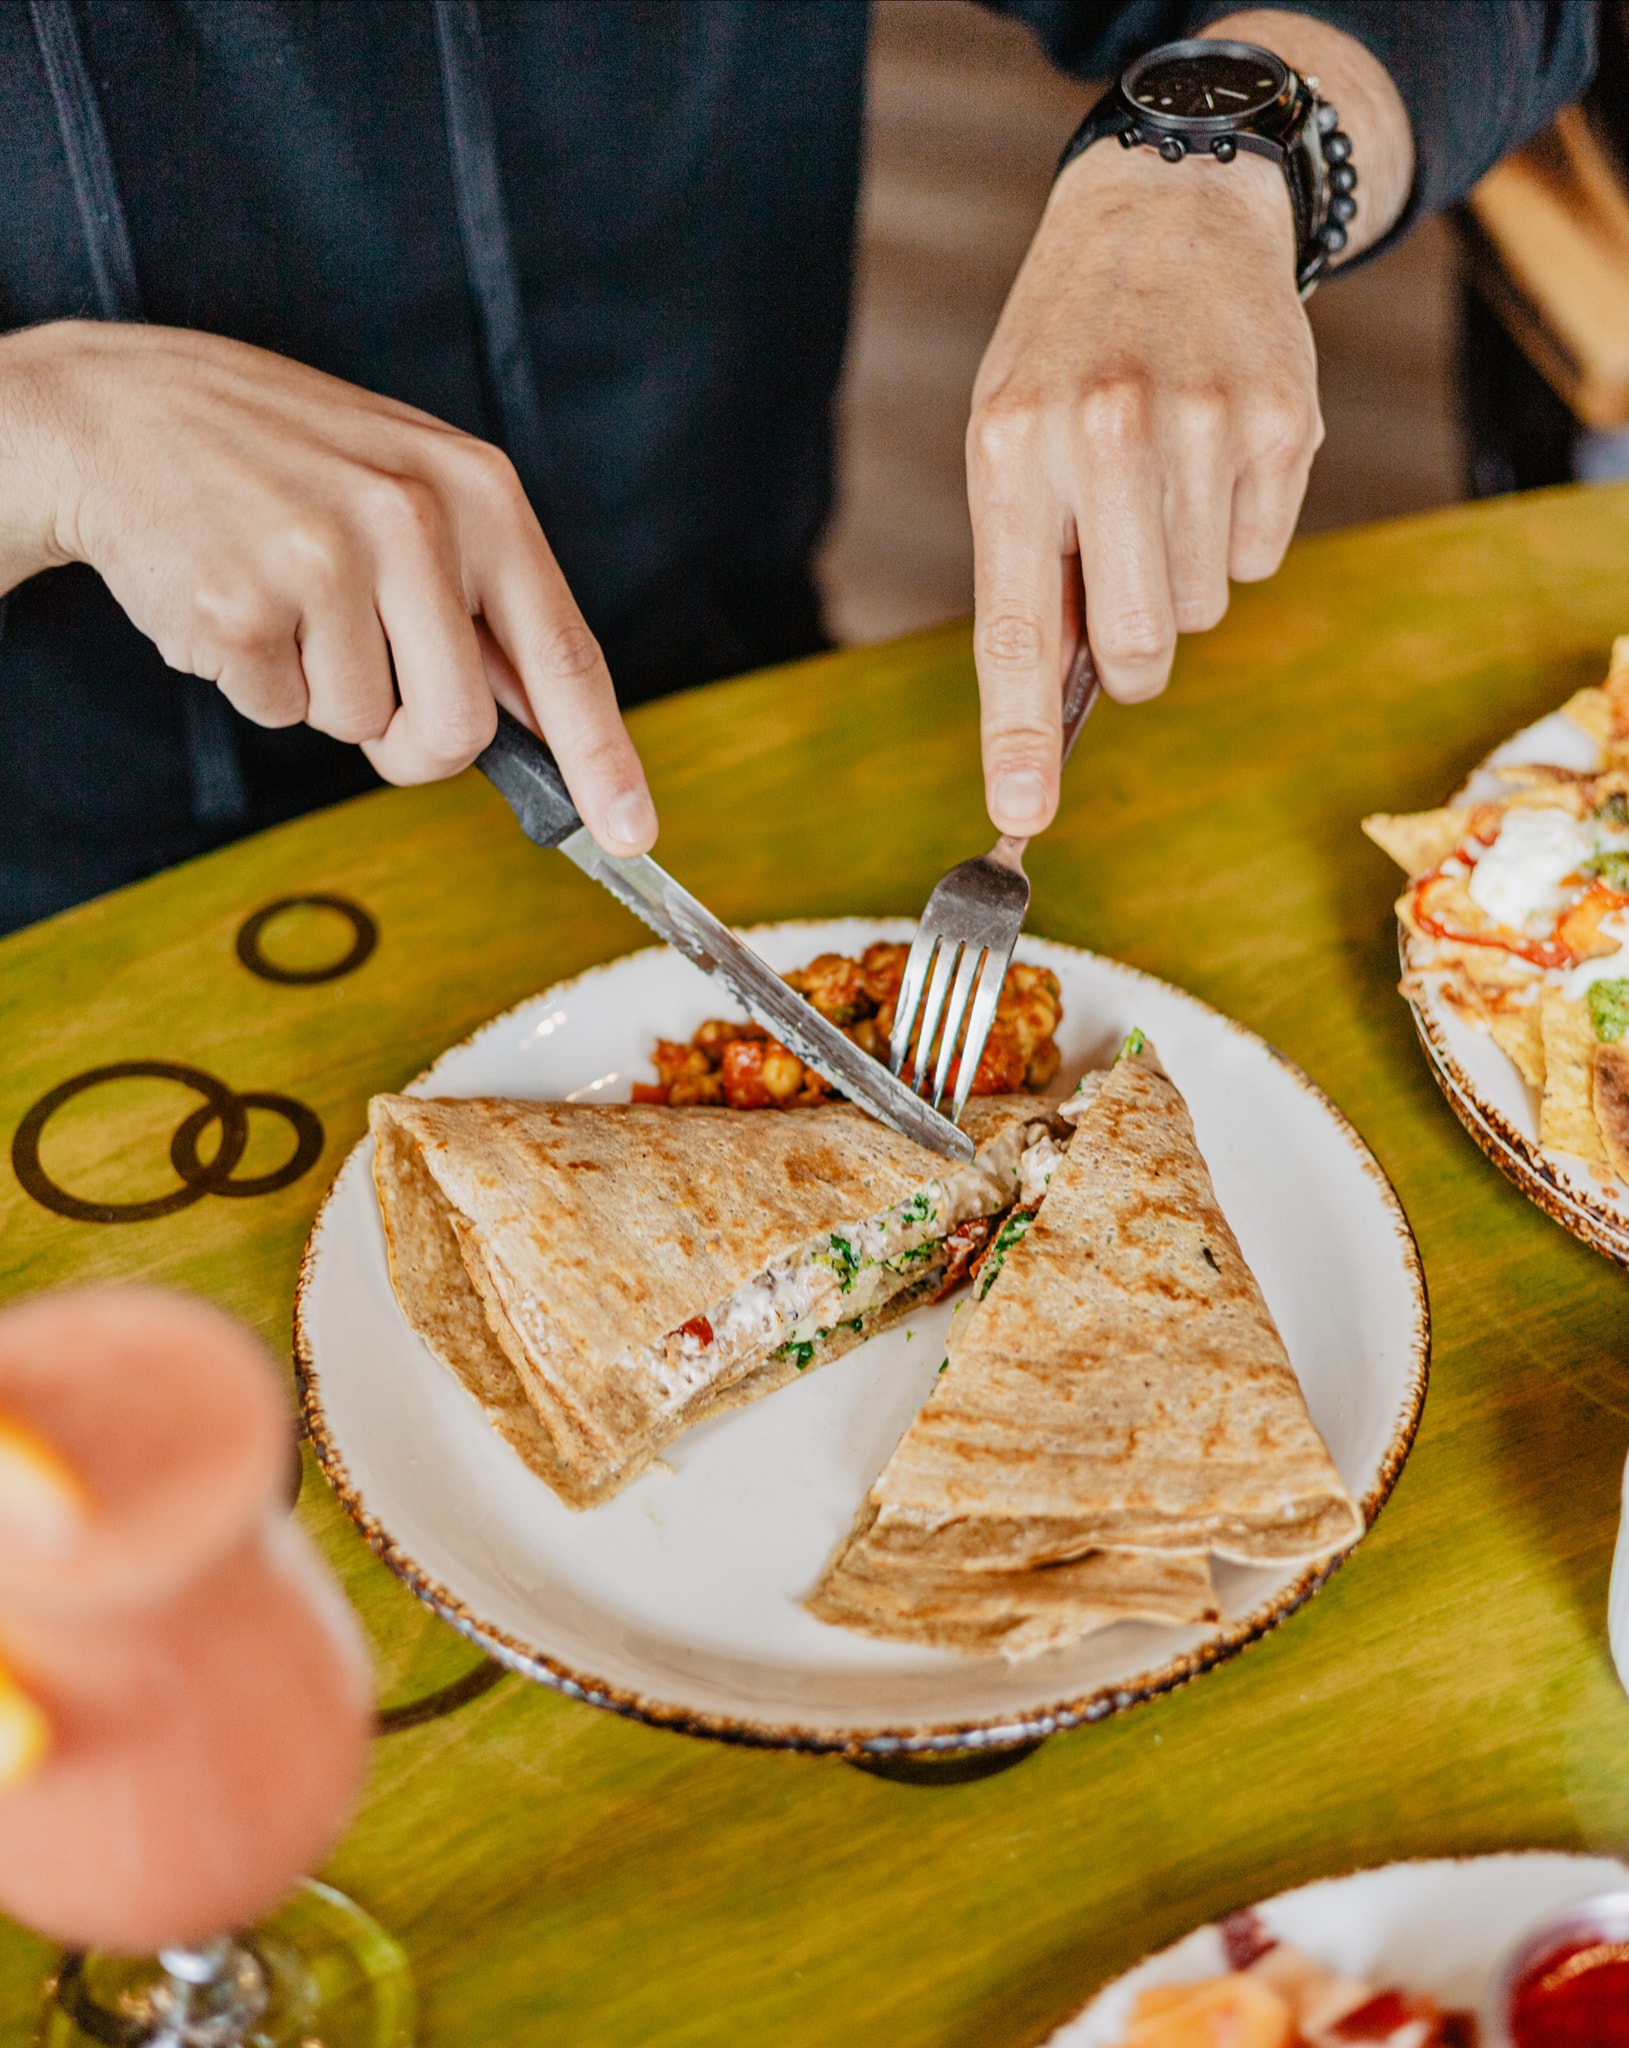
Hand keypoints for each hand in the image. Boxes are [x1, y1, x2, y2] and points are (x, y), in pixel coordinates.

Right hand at [0, 323, 656, 851]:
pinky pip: (279, 712)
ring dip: (321, 691)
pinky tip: (234, 595)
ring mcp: (324, 558)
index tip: (631, 833)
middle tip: (371, 691)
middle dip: (416, 744)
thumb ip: (487, 600)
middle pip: (460, 728)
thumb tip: (551, 727)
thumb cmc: (288, 465)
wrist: (125, 411)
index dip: (603, 760)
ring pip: (361, 726)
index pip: (564, 654)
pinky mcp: (242, 602)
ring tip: (284, 597)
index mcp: (478, 493)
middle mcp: (413, 520)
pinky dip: (255, 680)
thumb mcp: (413, 489)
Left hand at [967, 9, 1411, 837]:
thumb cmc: (1066, 352)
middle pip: (1137, 647)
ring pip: (1201, 608)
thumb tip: (1054, 713)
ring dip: (1181, 575)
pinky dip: (1236, 528)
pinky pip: (1261, 556)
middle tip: (1122, 592)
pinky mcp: (1282, 423)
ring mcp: (1200, 426)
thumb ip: (1028, 569)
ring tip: (1161, 476)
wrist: (1168, 207)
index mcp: (1010, 450)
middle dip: (1132, 657)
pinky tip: (1213, 450)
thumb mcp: (1008, 438)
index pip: (1016, 629)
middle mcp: (1102, 436)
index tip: (1020, 815)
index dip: (1018, 736)